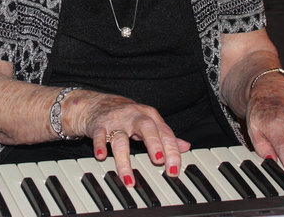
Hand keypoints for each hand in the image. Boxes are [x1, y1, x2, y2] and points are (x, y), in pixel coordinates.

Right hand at [73, 92, 190, 185]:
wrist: (98, 104)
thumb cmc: (127, 116)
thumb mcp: (148, 122)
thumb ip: (165, 135)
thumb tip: (186, 146)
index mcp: (149, 117)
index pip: (164, 133)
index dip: (171, 151)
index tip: (174, 169)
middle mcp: (134, 116)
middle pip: (146, 128)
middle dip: (154, 144)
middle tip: (159, 161)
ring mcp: (116, 120)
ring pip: (121, 139)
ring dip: (124, 160)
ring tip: (129, 179)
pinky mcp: (99, 125)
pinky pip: (99, 135)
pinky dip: (100, 145)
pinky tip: (102, 156)